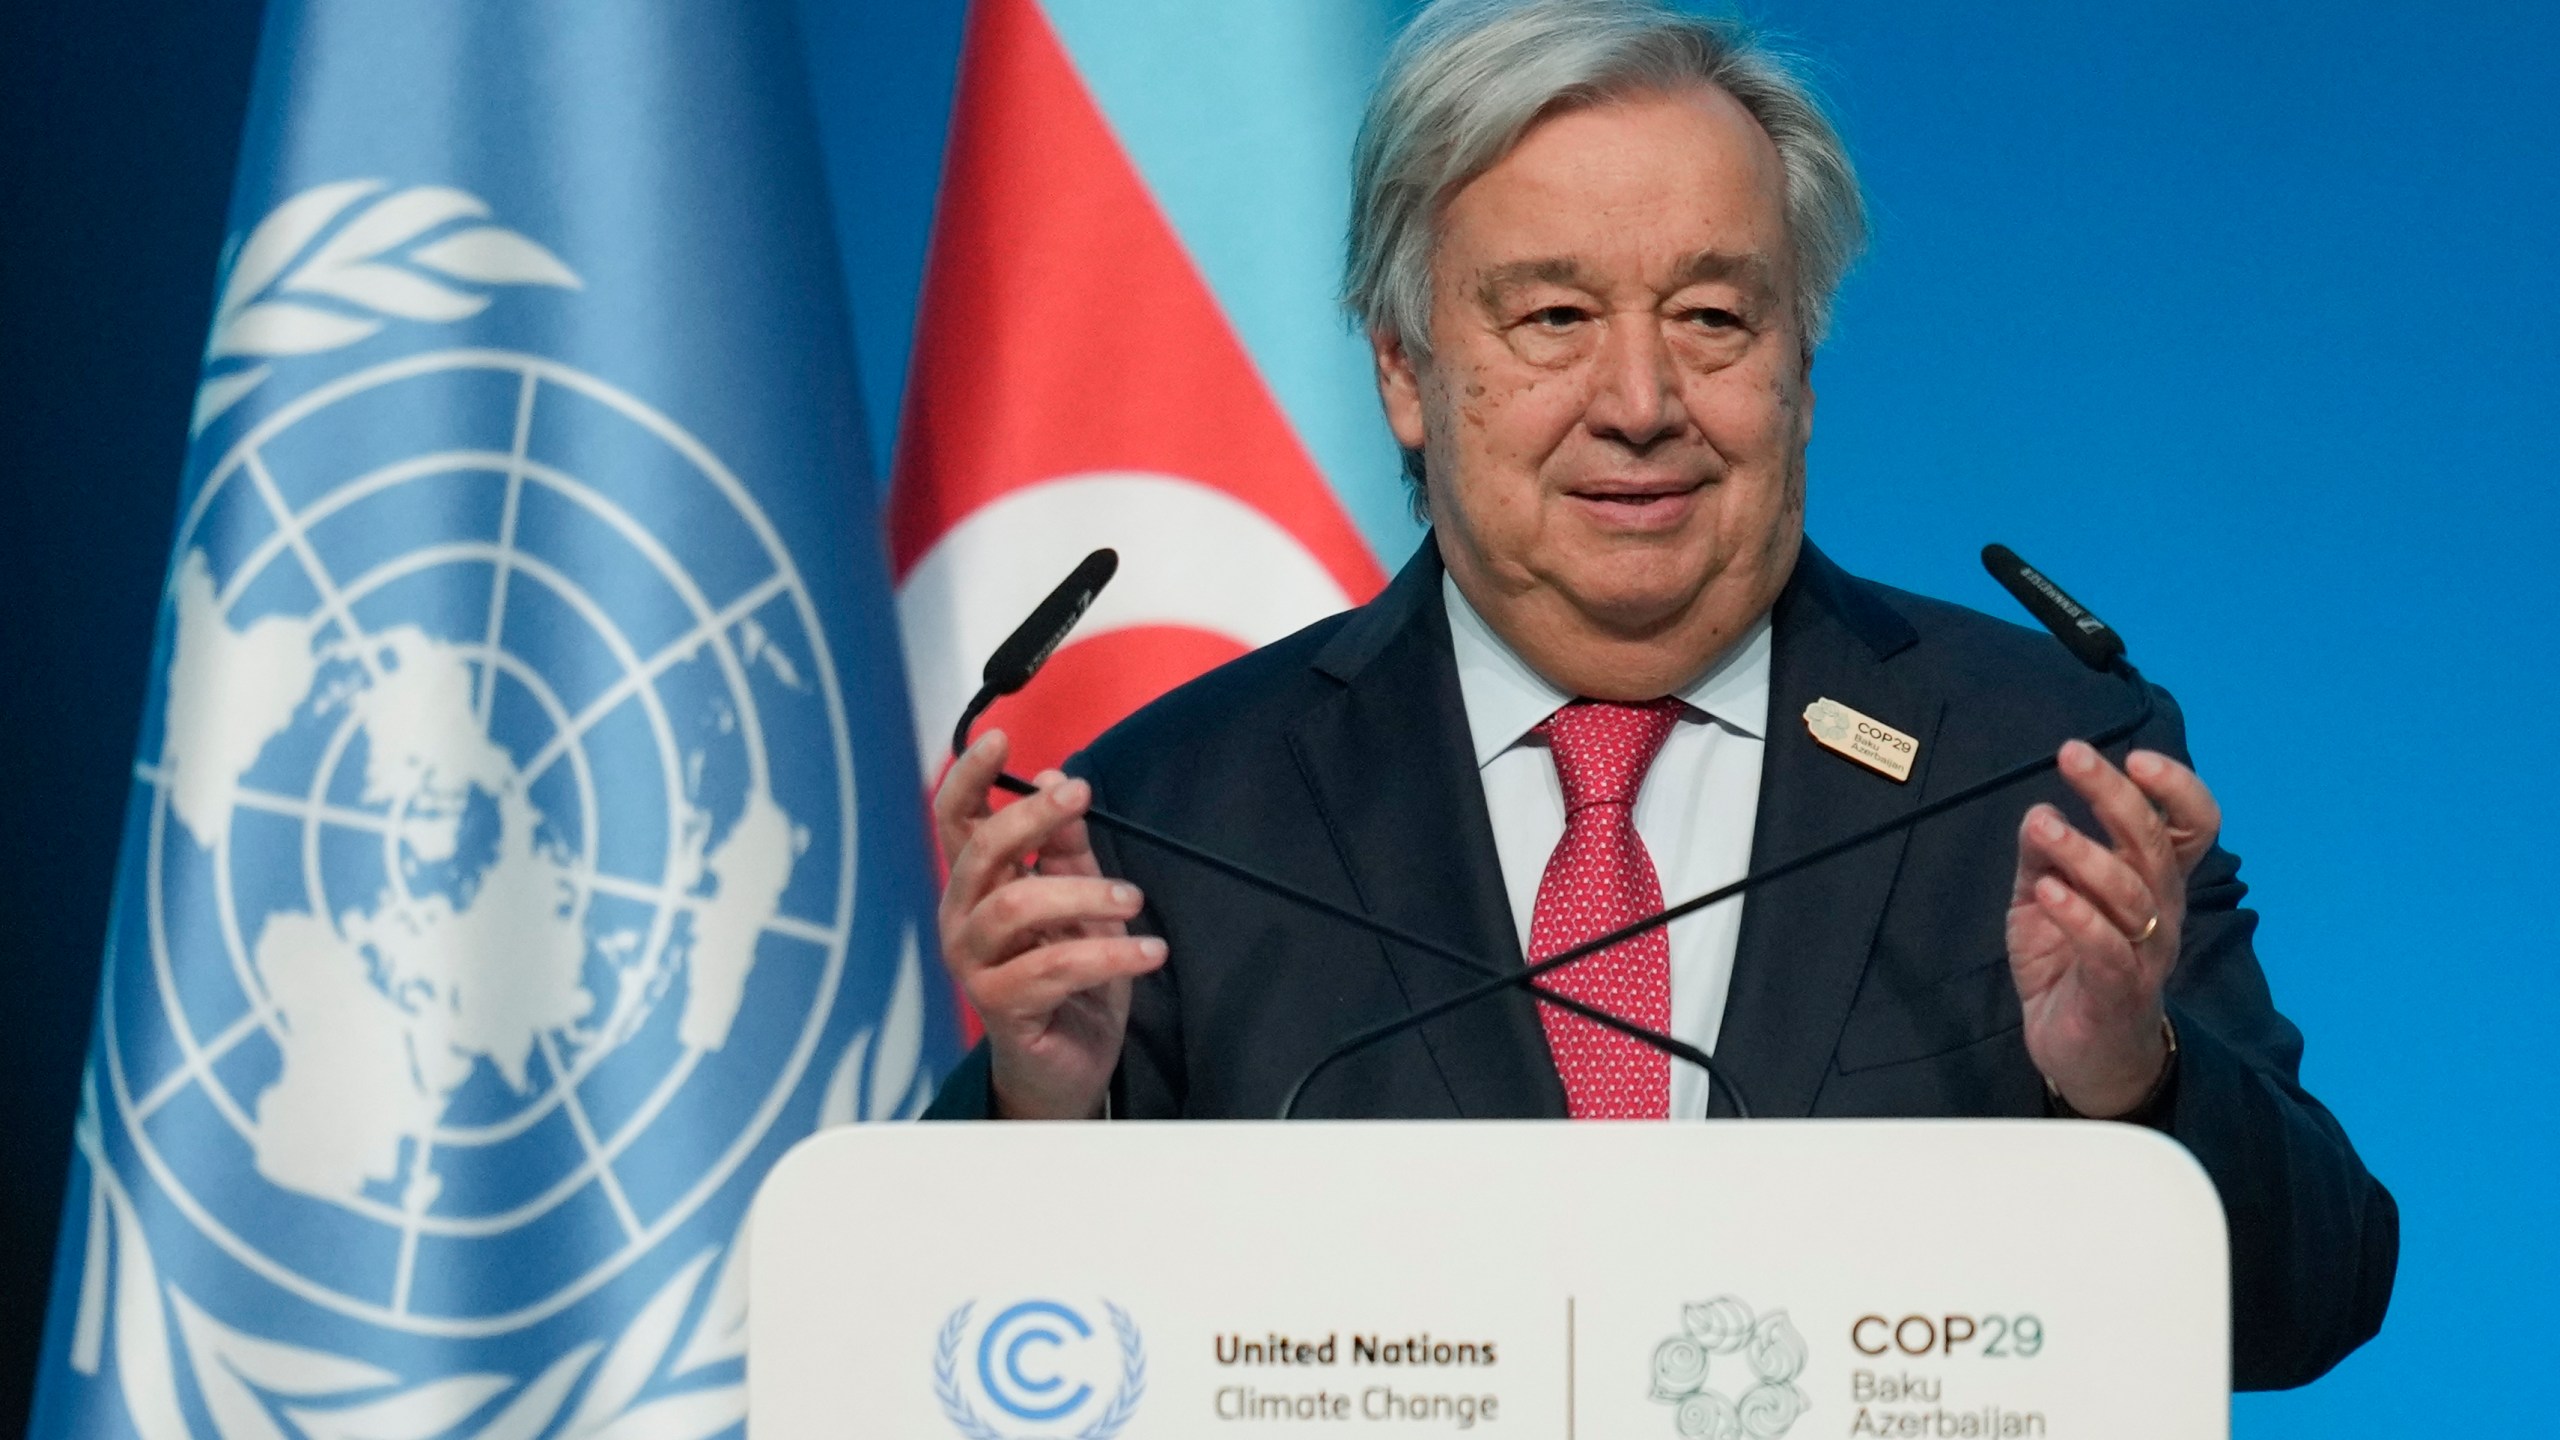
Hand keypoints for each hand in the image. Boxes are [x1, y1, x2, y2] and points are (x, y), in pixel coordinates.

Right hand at [934, 731, 1165, 1118]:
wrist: (1067, 1067)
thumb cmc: (1069, 982)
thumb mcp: (1077, 903)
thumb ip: (1066, 849)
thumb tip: (1058, 781)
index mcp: (977, 887)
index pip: (956, 820)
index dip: (970, 777)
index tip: (1000, 739)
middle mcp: (963, 920)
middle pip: (982, 851)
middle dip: (1033, 817)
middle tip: (1081, 796)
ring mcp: (975, 965)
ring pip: (1017, 905)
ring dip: (1083, 892)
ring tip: (1133, 900)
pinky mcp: (1000, 1006)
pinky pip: (1054, 965)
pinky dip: (1110, 952)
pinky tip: (1149, 951)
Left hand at [2007, 739, 2219, 1116]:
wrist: (2083, 1055)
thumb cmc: (2071, 965)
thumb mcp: (2045, 898)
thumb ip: (2043, 855)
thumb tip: (2039, 811)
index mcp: (2154, 882)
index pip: (2191, 827)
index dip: (2176, 789)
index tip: (2136, 755)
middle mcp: (2162, 911)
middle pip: (2155, 845)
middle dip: (2115, 795)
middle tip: (2073, 755)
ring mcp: (2145, 953)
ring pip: (2130, 893)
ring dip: (2085, 852)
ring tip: (2043, 824)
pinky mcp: (2117, 991)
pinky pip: (2106, 948)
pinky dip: (2078, 916)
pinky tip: (2047, 890)